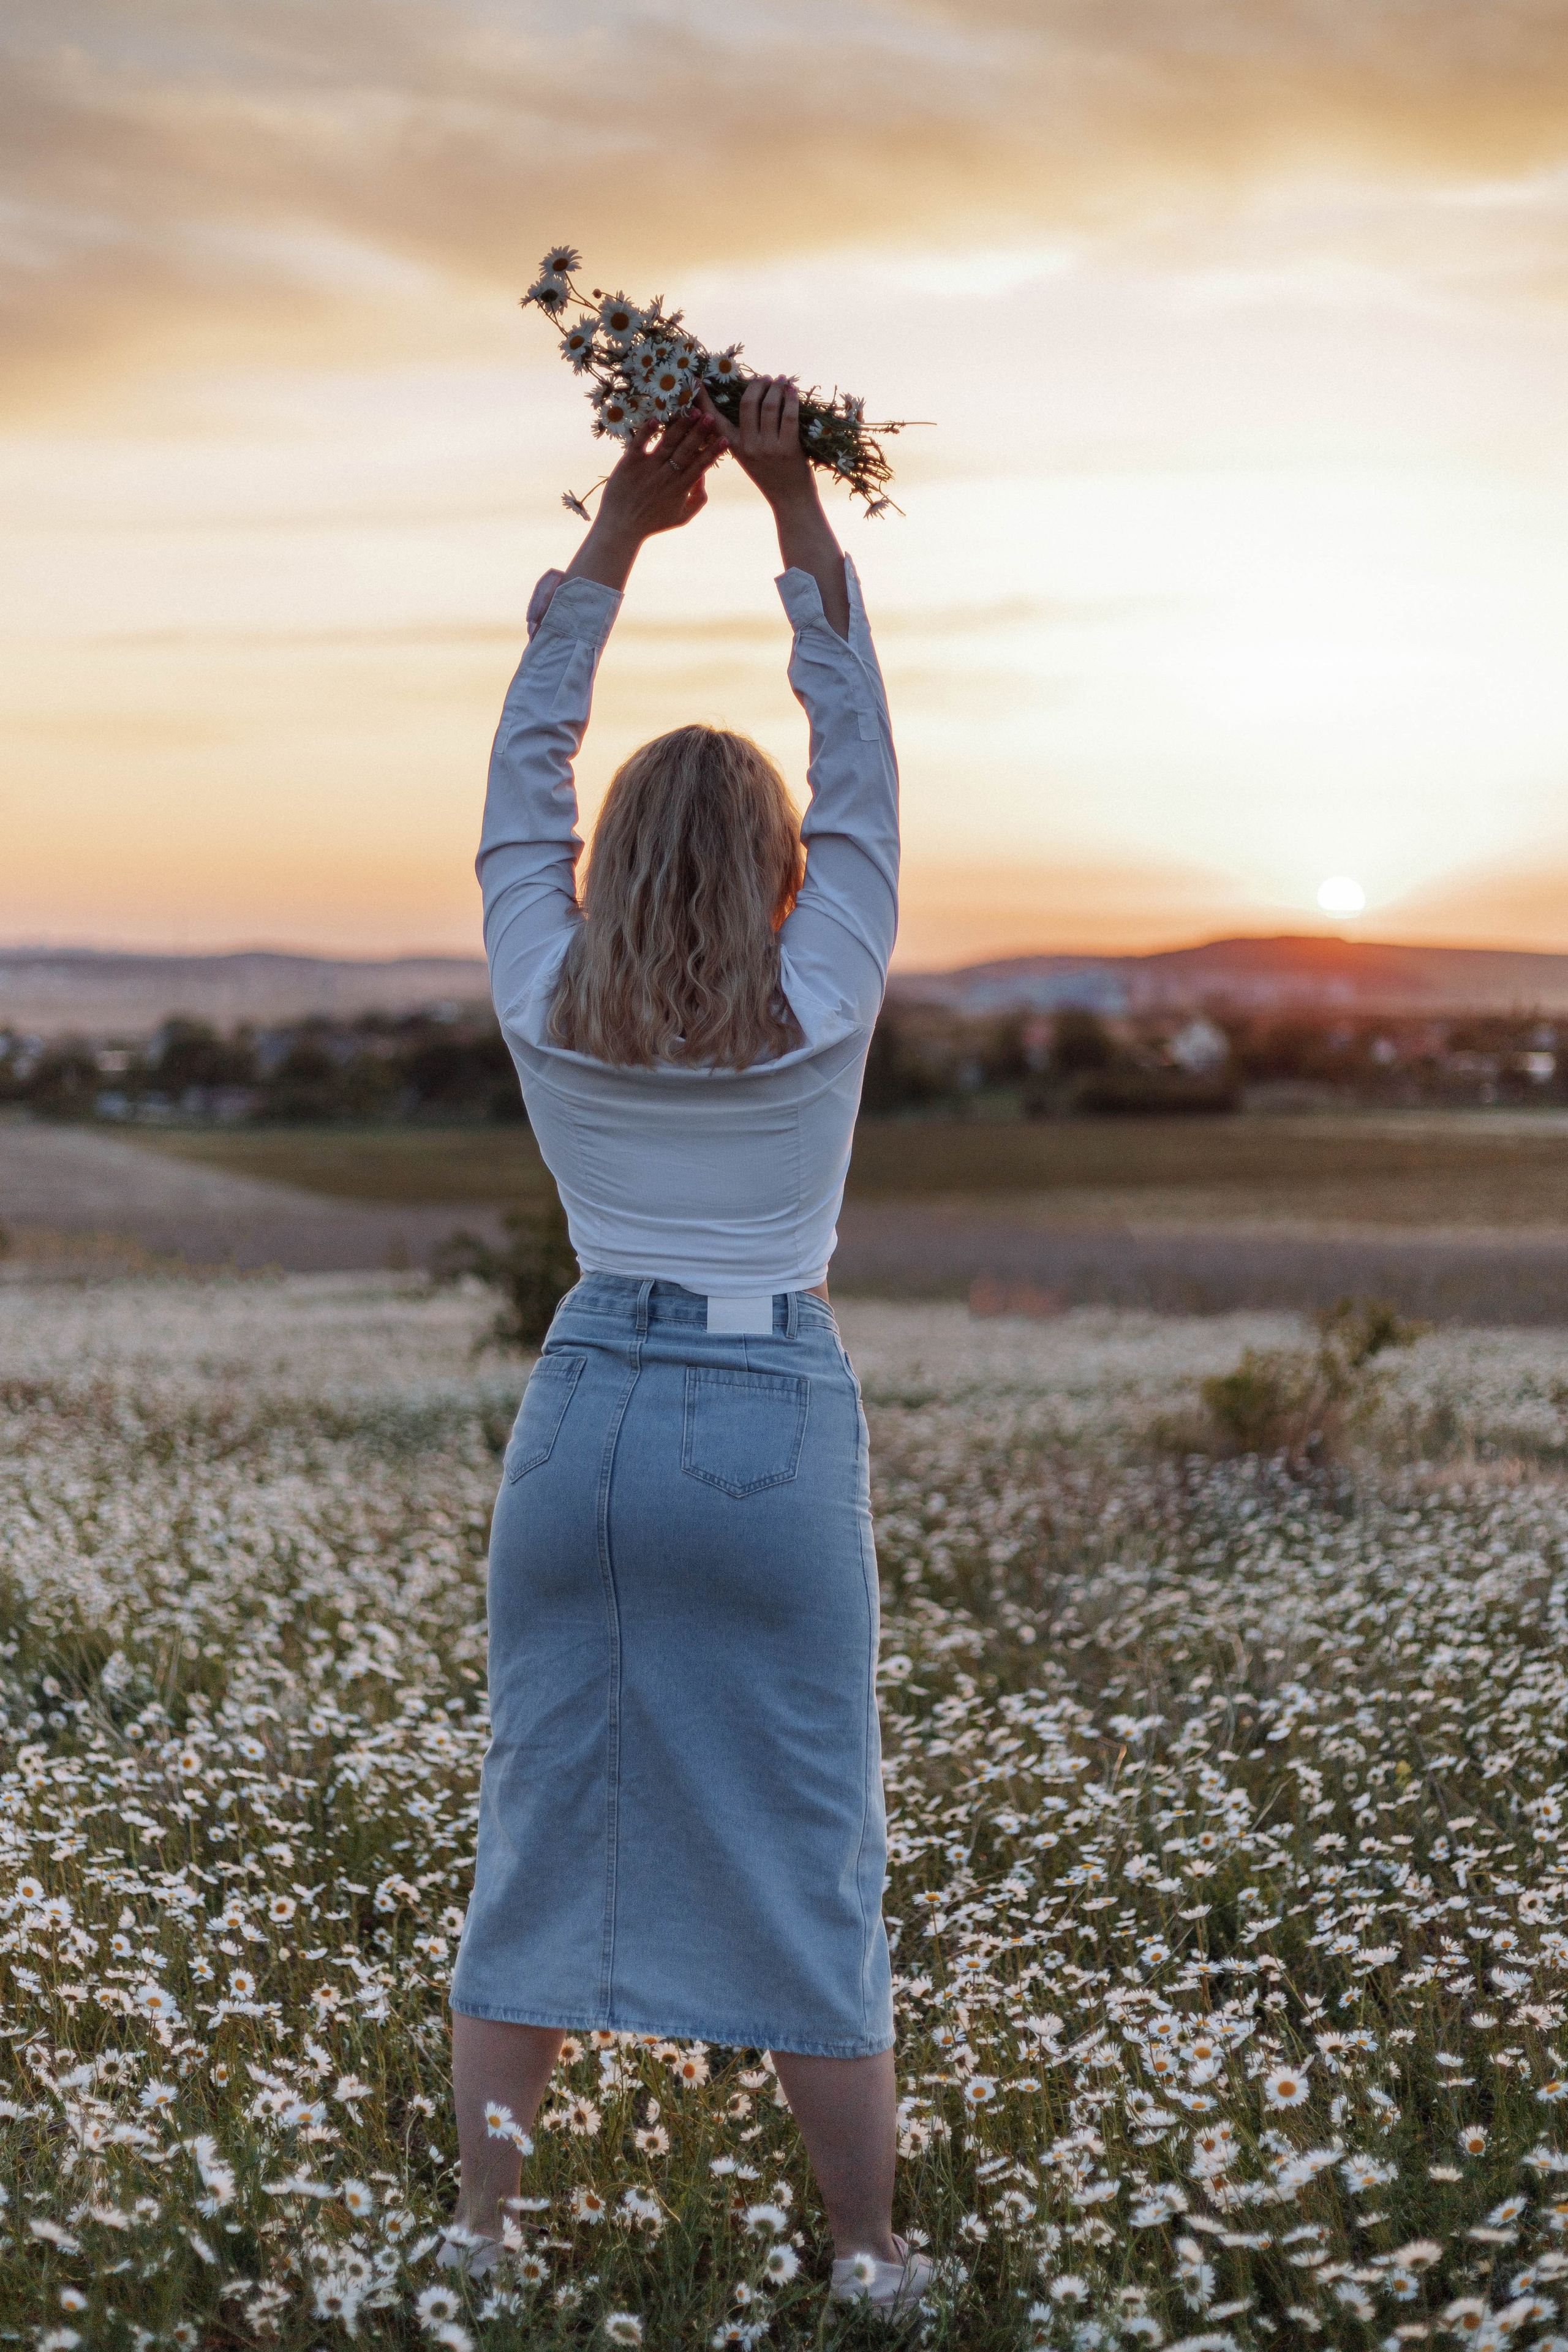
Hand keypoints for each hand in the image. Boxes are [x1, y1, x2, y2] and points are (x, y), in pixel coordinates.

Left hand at [596, 410, 723, 539]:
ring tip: (692, 411)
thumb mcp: (681, 517)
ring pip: (668, 441)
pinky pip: (640, 442)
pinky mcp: (629, 462)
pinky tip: (657, 418)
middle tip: (710, 416)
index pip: (701, 465)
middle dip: (700, 432)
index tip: (725, 438)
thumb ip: (698, 500)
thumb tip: (703, 478)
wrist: (621, 527)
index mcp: (681, 487)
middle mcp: (666, 475)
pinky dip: (647, 430)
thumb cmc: (652, 523)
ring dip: (681, 425)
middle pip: (687, 449)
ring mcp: (648, 467)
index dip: (713, 451)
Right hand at [695, 377, 814, 512]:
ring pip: (769, 405)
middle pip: (747, 403)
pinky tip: (792, 392)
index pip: (714, 419)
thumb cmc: (772, 477)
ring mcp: (767, 448)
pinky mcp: (787, 449)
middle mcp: (748, 446)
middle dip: (757, 385)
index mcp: (734, 447)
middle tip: (765, 379)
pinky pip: (788, 416)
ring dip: (776, 388)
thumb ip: (745, 436)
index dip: (704, 398)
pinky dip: (791, 399)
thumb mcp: (749, 458)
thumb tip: (750, 401)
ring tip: (781, 381)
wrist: (791, 502)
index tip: (696, 379)